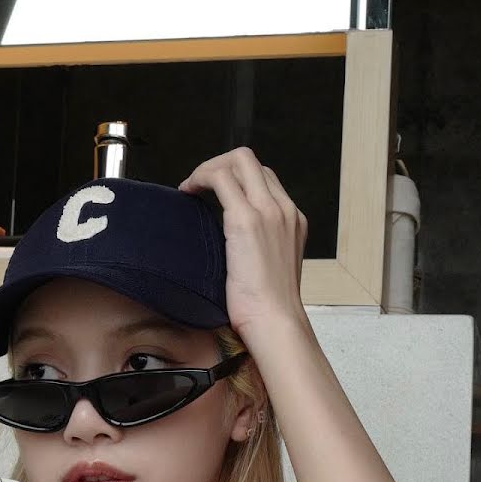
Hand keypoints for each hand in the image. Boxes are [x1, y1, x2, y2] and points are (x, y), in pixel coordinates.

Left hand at [177, 147, 309, 349]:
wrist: (276, 321)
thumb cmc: (269, 307)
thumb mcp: (270, 269)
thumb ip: (259, 248)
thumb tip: (233, 245)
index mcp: (293, 220)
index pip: (264, 179)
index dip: (236, 179)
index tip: (214, 194)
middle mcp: (284, 209)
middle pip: (252, 161)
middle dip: (220, 164)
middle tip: (198, 185)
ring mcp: (268, 211)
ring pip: (238, 160)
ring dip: (208, 168)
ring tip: (190, 187)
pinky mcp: (247, 220)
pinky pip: (221, 178)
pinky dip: (200, 178)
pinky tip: (187, 193)